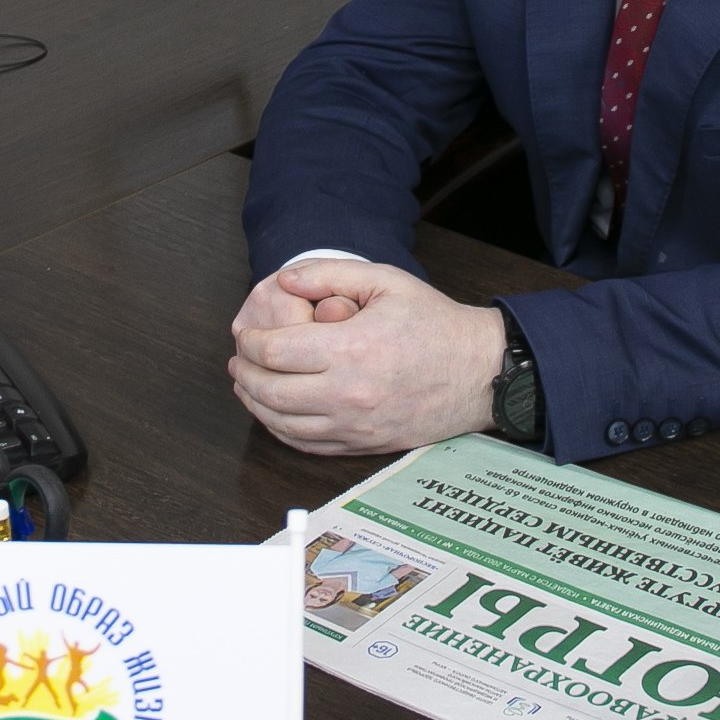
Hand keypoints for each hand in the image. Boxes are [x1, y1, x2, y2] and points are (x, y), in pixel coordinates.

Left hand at [228, 259, 503, 454]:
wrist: (479, 372)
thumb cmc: (436, 324)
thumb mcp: (386, 281)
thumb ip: (330, 274)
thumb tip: (284, 280)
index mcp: (352, 349)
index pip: (276, 352)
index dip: (251, 342)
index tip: (246, 334)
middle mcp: (349, 393)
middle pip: (271, 392)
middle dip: (245, 374)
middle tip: (239, 361)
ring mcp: (355, 425)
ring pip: (283, 424)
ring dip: (255, 405)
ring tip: (248, 385)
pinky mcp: (363, 444)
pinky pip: (307, 445)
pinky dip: (281, 430)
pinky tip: (275, 414)